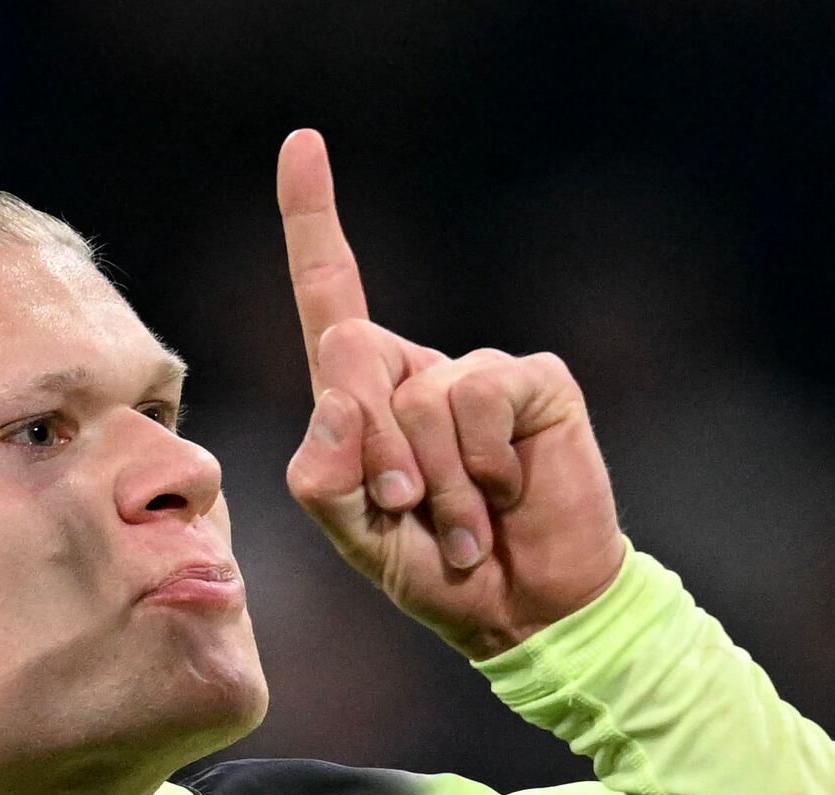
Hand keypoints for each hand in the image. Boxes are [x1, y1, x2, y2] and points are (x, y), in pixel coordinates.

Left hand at [276, 129, 624, 658]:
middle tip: (408, 507)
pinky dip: (481, 463)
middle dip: (369, 446)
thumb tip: (334, 407)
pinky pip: (478, 396)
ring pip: (419, 396)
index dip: (312, 219)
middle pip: (349, 348)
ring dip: (437, 482)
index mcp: (365, 396)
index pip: (331, 294)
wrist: (528, 610)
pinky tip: (506, 493)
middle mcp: (418, 368)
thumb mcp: (358, 537)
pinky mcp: (533, 381)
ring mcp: (478, 372)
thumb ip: (325, 481)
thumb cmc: (436, 570)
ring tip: (465, 525)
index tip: (301, 144)